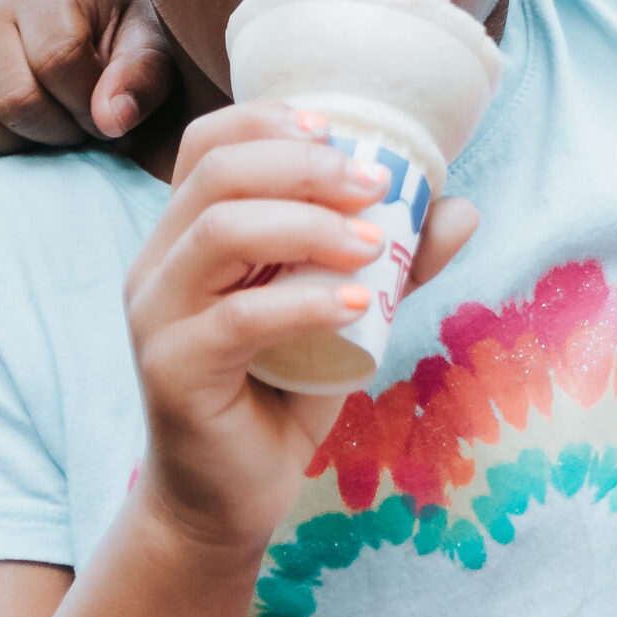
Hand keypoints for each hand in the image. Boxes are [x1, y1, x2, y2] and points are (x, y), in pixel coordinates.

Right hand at [0, 0, 179, 160]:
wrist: (90, 59)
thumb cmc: (126, 54)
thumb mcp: (153, 54)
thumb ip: (143, 79)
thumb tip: (111, 120)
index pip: (58, 58)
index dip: (92, 102)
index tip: (111, 112)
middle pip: (15, 100)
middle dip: (61, 130)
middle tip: (83, 126)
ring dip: (23, 146)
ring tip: (53, 127)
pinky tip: (21, 136)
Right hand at [124, 103, 477, 553]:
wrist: (231, 495)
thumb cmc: (283, 390)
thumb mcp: (345, 311)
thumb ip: (393, 260)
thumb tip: (459, 208)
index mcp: (187, 234)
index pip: (208, 143)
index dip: (271, 121)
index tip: (341, 135)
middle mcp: (159, 264)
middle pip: (218, 174)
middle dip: (306, 166)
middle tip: (377, 188)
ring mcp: (157, 316)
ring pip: (220, 233)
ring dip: (309, 225)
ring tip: (375, 246)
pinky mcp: (173, 371)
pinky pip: (237, 319)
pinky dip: (306, 301)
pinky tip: (357, 306)